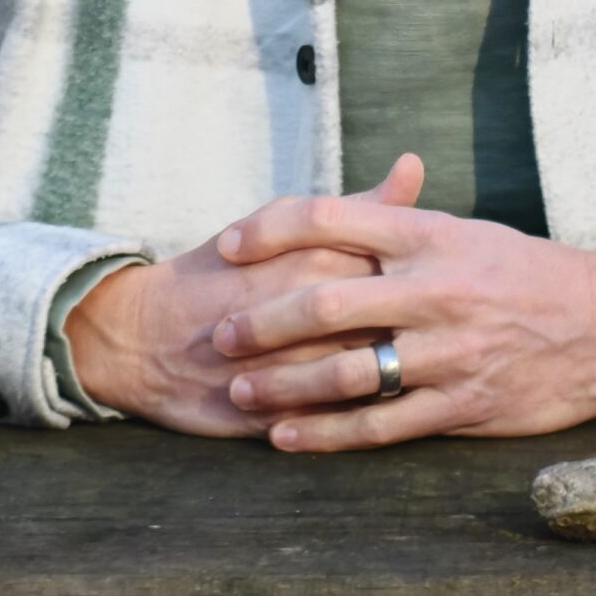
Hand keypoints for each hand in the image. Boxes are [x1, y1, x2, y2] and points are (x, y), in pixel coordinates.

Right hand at [64, 155, 425, 436]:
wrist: (145, 334)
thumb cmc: (226, 271)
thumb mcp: (289, 226)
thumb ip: (360, 206)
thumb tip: (414, 166)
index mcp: (318, 262)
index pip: (399, 272)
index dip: (431, 282)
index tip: (451, 287)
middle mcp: (309, 315)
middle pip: (393, 330)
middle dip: (426, 338)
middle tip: (449, 337)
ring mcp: (290, 369)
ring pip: (368, 383)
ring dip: (401, 383)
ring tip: (423, 377)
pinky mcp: (274, 416)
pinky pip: (333, 428)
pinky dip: (362, 425)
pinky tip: (386, 418)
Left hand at [208, 154, 595, 449]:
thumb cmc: (525, 271)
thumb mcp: (465, 231)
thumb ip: (398, 220)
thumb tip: (338, 205)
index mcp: (429, 235)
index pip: (330, 218)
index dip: (270, 229)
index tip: (228, 245)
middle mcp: (434, 290)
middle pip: (325, 303)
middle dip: (262, 321)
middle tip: (218, 334)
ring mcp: (449, 352)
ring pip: (347, 373)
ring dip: (283, 385)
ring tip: (239, 391)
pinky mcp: (463, 405)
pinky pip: (381, 426)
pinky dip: (327, 436)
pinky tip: (287, 439)